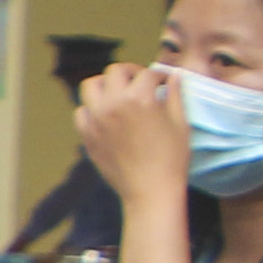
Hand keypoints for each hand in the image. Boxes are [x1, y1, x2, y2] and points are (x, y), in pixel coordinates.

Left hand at [76, 61, 191, 202]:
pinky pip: (81, 111)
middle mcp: (113, 104)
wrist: (150, 191)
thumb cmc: (172, 158)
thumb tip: (173, 76)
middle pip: (115, 71)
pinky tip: (106, 115)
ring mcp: (96, 119)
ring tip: (119, 93)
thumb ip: (175, 95)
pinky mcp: (86, 135)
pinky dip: (92, 108)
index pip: (147, 73)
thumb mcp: (180, 123)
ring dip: (105, 85)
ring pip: (91, 86)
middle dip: (131, 73)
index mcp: (140, 99)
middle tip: (141, 83)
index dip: (159, 75)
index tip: (163, 83)